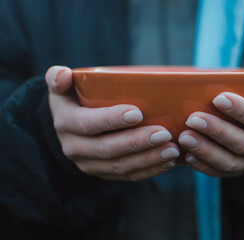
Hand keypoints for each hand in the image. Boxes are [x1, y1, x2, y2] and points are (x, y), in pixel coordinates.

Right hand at [45, 66, 178, 180]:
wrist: (72, 129)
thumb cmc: (74, 101)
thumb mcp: (62, 88)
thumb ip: (58, 78)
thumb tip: (63, 74)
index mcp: (66, 123)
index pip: (87, 124)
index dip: (111, 120)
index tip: (138, 113)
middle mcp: (75, 148)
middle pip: (107, 149)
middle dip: (137, 142)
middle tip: (164, 133)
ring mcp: (90, 165)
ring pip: (120, 166)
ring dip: (148, 159)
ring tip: (172, 149)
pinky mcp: (105, 173)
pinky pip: (128, 176)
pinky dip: (150, 170)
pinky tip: (168, 161)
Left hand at [178, 66, 243, 177]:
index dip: (243, 112)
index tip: (218, 98)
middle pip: (243, 144)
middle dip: (217, 131)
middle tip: (193, 119)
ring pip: (229, 163)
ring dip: (206, 150)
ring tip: (185, 137)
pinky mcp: (237, 169)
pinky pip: (219, 172)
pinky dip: (203, 166)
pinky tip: (188, 155)